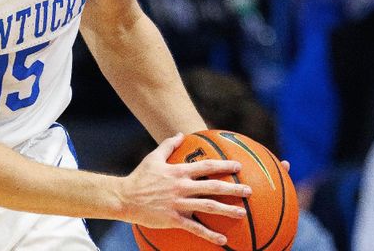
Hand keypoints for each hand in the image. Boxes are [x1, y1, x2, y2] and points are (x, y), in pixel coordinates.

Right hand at [121, 133, 250, 245]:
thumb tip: (181, 134)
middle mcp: (181, 186)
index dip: (222, 166)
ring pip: (207, 207)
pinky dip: (209, 234)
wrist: (124, 197)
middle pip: (212, 187)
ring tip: (242, 213)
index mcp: (178, 171)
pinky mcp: (173, 218)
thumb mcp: (153, 158)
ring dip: (227, 210)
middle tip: (249, 190)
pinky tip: (223, 240)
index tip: (238, 166)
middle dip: (232, 188)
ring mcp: (178, 203)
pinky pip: (195, 228)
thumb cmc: (139, 177)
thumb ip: (168, 146)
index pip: (205, 166)